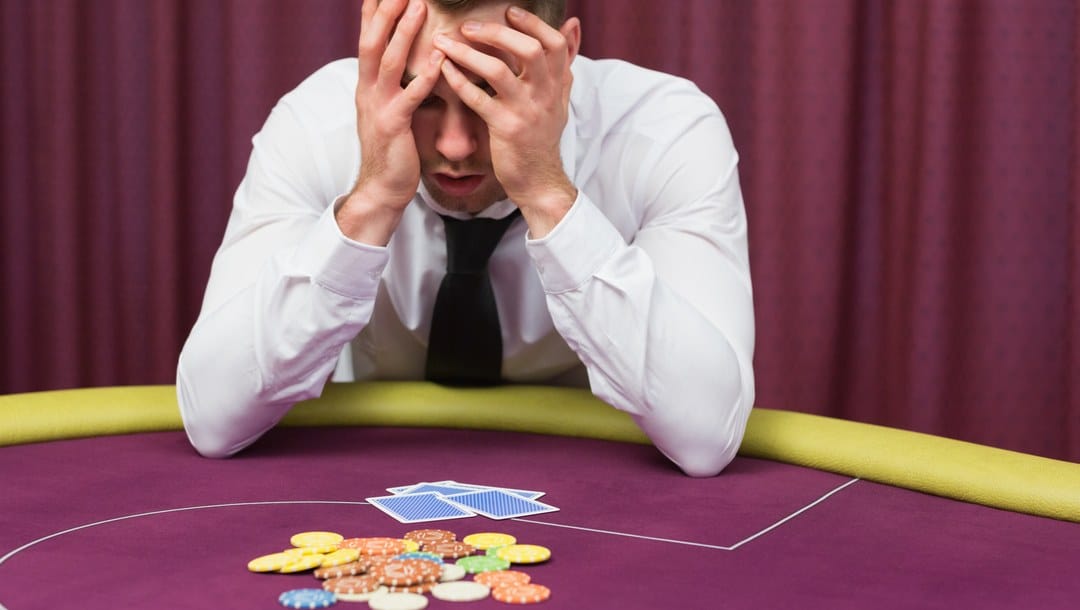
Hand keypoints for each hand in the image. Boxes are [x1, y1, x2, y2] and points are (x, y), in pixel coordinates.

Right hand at [338, 0, 443, 243]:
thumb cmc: (393, 151)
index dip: (373, 12)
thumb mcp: (388, 111)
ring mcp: (378, 107)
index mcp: (367, 86)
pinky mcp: (394, 126)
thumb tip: (402, 65)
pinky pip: (410, 96)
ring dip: (403, 32)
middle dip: (386, 11)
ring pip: (388, 61)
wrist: (382, 189)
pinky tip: (439, 58)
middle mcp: (367, 91)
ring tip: (417, 6)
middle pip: (372, 41)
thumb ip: (393, 86)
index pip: (367, 39)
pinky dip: (424, 75)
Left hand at [434, 8, 579, 234]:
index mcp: (558, 84)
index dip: (532, 23)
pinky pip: (477, 99)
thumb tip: (574, 23)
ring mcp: (525, 112)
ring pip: (498, 72)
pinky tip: (443, 69)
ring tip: (445, 42)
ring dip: (468, 53)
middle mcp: (545, 95)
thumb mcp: (561, 96)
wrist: (539, 179)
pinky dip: (458, 81)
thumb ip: (564, 60)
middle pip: (529, 50)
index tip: (510, 12)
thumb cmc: (543, 135)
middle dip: (496, 32)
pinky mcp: (504, 129)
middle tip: (468, 26)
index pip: (555, 43)